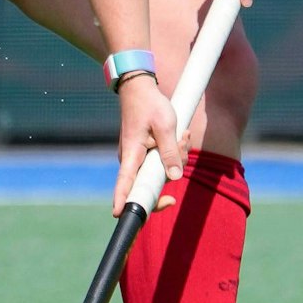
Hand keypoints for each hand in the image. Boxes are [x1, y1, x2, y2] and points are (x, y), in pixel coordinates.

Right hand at [111, 74, 184, 214]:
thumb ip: (170, 152)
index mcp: (131, 155)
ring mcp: (139, 159)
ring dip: (177, 157)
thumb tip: (175, 177)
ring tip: (183, 135)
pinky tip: (181, 136)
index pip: (124, 183)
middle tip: (182, 145)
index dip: (122, 200)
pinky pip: (162, 163)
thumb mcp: (165, 125)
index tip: (119, 214)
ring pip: (160, 172)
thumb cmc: (150, 104)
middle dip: (172, 172)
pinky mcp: (146, 155)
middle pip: (151, 184)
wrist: (140, 88)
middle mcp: (132, 161)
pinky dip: (174, 153)